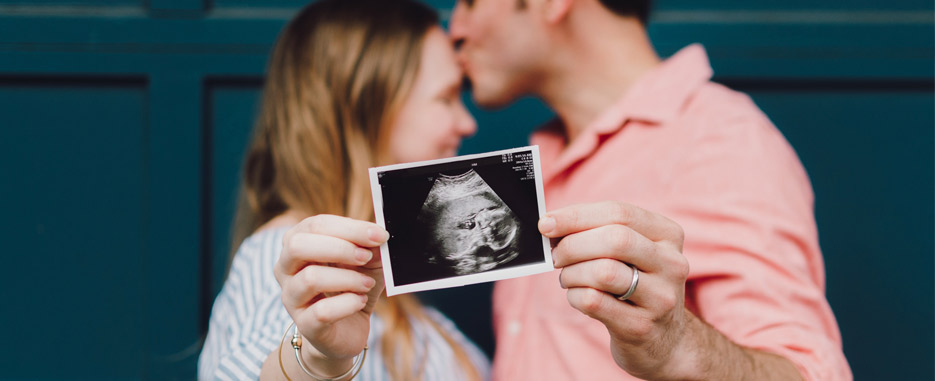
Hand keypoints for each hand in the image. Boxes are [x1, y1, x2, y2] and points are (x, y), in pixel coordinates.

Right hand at [273, 215, 387, 369]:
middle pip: (298, 245)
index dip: (350, 228)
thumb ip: (371, 246)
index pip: (315, 225)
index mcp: (298, 243)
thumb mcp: (367, 262)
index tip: (379, 235)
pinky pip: (322, 311)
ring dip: (347, 278)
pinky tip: (360, 302)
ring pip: (310, 278)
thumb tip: (379, 234)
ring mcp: (291, 297)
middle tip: (366, 257)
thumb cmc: (353, 286)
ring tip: (367, 284)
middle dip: (339, 248)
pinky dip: (348, 304)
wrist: (348, 330)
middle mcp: (286, 268)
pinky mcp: (305, 324)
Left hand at [540, 201, 693, 378]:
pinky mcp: (641, 326)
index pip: (619, 213)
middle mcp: (672, 264)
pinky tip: (577, 296)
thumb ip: (598, 232)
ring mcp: (660, 298)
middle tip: (555, 256)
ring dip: (572, 273)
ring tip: (567, 278)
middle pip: (614, 240)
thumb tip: (552, 224)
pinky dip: (574, 296)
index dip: (576, 216)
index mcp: (668, 236)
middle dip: (573, 245)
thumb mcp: (631, 254)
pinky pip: (594, 302)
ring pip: (603, 272)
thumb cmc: (636, 285)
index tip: (546, 223)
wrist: (664, 341)